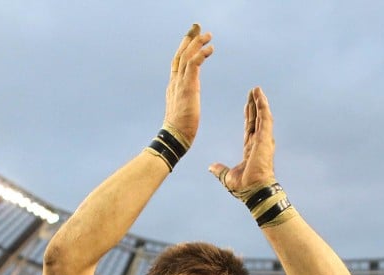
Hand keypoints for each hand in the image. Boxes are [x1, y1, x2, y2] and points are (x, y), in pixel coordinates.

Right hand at [163, 24, 213, 146]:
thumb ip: (185, 103)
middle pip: (180, 54)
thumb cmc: (181, 131)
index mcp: (173, 87)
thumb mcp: (182, 111)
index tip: (190, 38)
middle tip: (197, 27)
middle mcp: (175, 82)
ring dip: (198, 43)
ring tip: (208, 35)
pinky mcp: (187, 86)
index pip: (177, 63)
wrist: (175, 138)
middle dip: (188, 39)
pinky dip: (201, 54)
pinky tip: (211, 49)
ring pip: (187, 55)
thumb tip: (188, 104)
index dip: (183, 49)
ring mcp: (180, 83)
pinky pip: (194, 63)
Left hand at [209, 87, 275, 197]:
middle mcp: (259, 142)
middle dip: (254, 105)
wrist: (254, 191)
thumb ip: (220, 170)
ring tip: (257, 89)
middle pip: (256, 119)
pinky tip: (260, 96)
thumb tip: (211, 167)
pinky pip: (265, 118)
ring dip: (260, 102)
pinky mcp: (265, 138)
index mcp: (251, 149)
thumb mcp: (227, 176)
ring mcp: (263, 140)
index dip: (249, 116)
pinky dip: (263, 106)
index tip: (247, 105)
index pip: (250, 128)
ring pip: (262, 116)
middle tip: (253, 91)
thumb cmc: (245, 187)